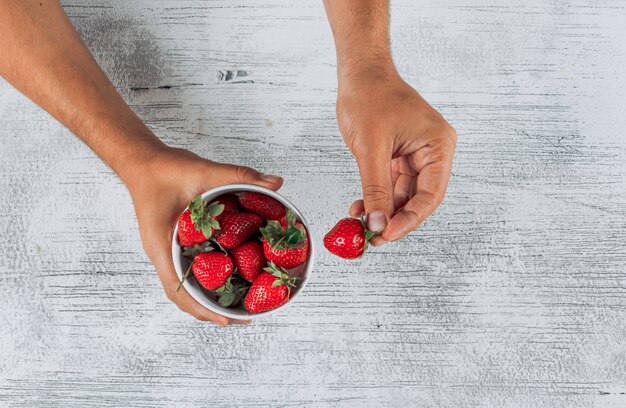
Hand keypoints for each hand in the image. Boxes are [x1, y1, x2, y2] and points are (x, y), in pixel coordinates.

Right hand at [126, 146, 282, 324]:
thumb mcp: (202, 170)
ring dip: (209, 296)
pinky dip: (208, 276)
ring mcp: (167, 250)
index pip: (178, 289)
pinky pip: (190, 266)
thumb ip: (239, 175)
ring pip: (187, 283)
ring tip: (238, 303)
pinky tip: (228, 274)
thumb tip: (276, 183)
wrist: (142, 161)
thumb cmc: (163, 169)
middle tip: (243, 317)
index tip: (226, 319)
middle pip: (184, 294)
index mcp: (161, 245)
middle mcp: (162, 253)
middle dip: (211, 310)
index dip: (202, 308)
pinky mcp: (175, 242)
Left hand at [336, 67, 456, 244]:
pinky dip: (375, 199)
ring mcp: (416, 156)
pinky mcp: (398, 157)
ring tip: (361, 225)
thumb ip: (375, 189)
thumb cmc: (370, 96)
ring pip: (403, 196)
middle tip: (373, 238)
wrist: (358, 73)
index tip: (387, 234)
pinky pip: (390, 186)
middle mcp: (432, 152)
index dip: (409, 219)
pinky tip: (359, 209)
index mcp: (438, 145)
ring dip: (382, 212)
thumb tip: (377, 224)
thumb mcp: (371, 148)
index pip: (431, 194)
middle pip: (418, 198)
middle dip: (394, 219)